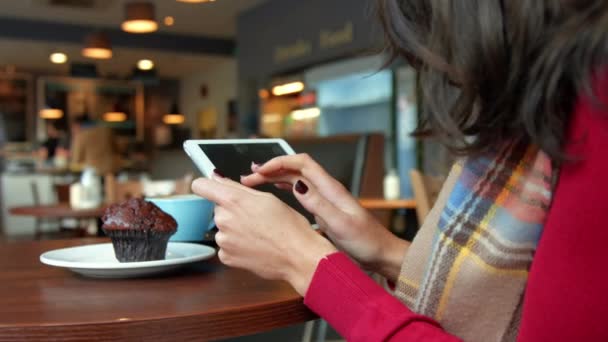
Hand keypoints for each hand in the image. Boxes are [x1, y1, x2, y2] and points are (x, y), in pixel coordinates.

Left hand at [191, 173, 336, 295]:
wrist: (298, 256)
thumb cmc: (289, 226)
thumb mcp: (267, 197)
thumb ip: (236, 186)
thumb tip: (217, 178)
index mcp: (233, 200)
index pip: (200, 185)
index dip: (207, 185)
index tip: (213, 189)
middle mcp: (224, 219)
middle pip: (217, 208)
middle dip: (231, 209)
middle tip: (254, 216)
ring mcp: (223, 240)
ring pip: (223, 227)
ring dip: (235, 228)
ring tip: (258, 233)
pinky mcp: (226, 257)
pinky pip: (225, 245)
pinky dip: (236, 245)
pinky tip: (254, 245)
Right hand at [240, 154, 408, 280]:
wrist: (381, 254)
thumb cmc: (366, 242)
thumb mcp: (341, 225)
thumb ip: (319, 205)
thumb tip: (297, 185)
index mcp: (331, 189)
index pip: (302, 163)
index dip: (279, 161)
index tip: (260, 170)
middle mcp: (326, 190)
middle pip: (294, 169)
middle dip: (270, 169)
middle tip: (247, 178)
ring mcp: (324, 199)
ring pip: (294, 179)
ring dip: (273, 178)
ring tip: (252, 183)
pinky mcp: (323, 209)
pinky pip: (299, 192)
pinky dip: (282, 188)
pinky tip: (272, 192)